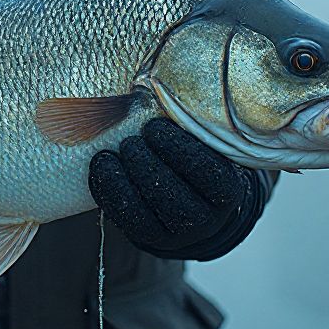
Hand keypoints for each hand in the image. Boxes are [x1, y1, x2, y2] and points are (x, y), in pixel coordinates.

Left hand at [88, 117, 269, 259]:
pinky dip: (108, 192)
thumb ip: (192, 124)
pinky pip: (126, 220)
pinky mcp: (151, 240)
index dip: (178, 148)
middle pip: (175, 196)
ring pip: (148, 213)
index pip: (207, 173)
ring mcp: (178, 236)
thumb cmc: (200, 160)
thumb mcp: (208, 143)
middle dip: (147, 165)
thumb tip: (154, 88)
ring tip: (111, 153)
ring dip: (124, 180)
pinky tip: (101, 167)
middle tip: (131, 140)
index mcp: (228, 191)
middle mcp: (208, 220)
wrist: (201, 207)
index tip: (155, 126)